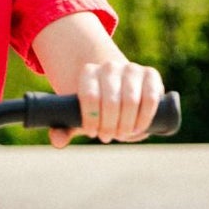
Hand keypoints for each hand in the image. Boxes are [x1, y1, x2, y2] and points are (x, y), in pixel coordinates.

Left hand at [48, 59, 165, 146]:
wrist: (119, 91)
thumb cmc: (95, 108)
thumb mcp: (78, 118)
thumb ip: (64, 129)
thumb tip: (57, 142)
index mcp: (88, 72)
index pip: (89, 96)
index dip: (91, 120)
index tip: (92, 133)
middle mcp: (109, 66)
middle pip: (111, 101)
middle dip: (110, 125)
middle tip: (108, 136)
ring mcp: (131, 68)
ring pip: (131, 101)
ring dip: (127, 124)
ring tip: (121, 133)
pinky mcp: (151, 74)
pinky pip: (150, 98)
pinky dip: (143, 118)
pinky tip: (137, 129)